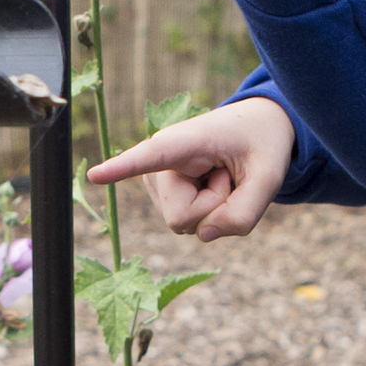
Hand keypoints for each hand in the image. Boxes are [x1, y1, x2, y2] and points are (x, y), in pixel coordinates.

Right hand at [89, 99, 299, 239]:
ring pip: (185, 224)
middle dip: (216, 208)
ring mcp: (156, 181)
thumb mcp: (270, 176)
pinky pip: (188, 224)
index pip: (150, 157)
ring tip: (221, 174)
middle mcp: (159, 162)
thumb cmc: (260, 143)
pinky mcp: (162, 195)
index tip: (95, 175)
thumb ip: (244, 213)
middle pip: (182, 217)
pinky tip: (212, 184)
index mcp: (184, 142)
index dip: (122, 168)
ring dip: (214, 207)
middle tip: (229, 174)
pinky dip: (210, 211)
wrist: (255, 129)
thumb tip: (203, 236)